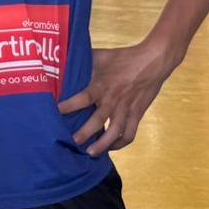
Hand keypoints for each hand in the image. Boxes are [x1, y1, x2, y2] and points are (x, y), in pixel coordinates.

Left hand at [58, 40, 177, 155]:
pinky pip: (130, 133)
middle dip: (85, 133)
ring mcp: (126, 108)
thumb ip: (83, 62)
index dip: (70, 105)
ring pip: (115, 132)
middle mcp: (113, 99)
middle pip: (98, 120)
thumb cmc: (123, 58)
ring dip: (103, 144)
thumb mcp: (100, 56)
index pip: (84, 98)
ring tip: (91, 152)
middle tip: (73, 141)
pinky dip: (121, 143)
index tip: (57, 112)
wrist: (152, 61)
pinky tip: (112, 147)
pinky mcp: (137, 113)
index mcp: (101, 85)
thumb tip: (63, 60)